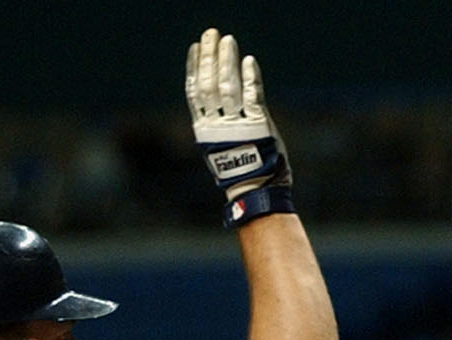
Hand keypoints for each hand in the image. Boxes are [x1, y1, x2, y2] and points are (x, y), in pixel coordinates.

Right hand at [185, 28, 287, 196]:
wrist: (257, 193)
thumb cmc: (243, 173)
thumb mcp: (224, 149)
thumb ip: (220, 125)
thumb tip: (220, 104)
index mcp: (204, 130)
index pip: (195, 92)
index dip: (194, 67)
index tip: (196, 47)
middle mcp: (217, 126)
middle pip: (209, 84)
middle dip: (209, 57)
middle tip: (211, 34)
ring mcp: (236, 126)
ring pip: (226, 87)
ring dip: (227, 61)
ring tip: (227, 41)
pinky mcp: (257, 126)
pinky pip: (252, 97)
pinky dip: (250, 78)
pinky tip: (249, 62)